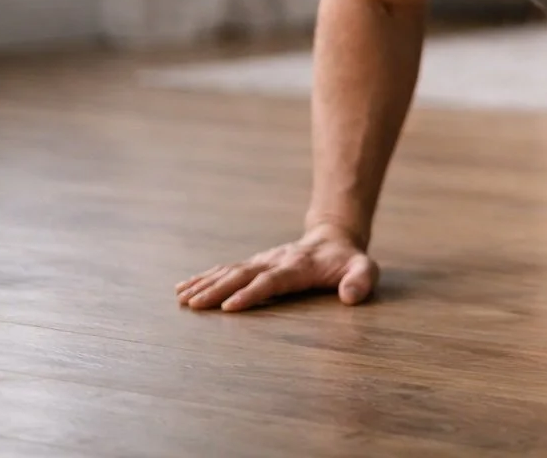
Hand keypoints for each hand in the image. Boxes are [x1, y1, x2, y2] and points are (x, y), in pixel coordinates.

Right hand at [175, 225, 377, 311]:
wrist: (334, 239)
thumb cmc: (348, 261)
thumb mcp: (364, 269)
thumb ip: (361, 280)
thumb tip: (350, 297)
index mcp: (299, 267)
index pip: (272, 280)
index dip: (252, 292)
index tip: (230, 306)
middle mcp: (275, 261)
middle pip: (243, 275)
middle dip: (218, 290)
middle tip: (193, 305)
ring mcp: (262, 261)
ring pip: (230, 271)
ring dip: (206, 284)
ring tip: (181, 299)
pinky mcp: (254, 264)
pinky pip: (226, 270)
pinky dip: (204, 278)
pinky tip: (183, 288)